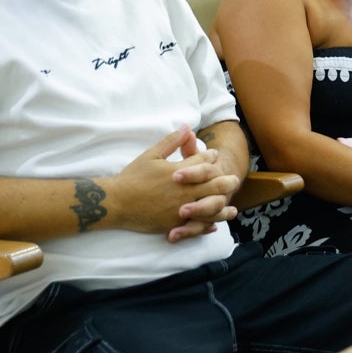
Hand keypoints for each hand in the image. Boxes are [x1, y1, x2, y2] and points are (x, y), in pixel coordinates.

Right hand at [113, 126, 240, 241]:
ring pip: (210, 208)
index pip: (203, 162)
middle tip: (233, 180)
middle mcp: (185, 190)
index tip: (214, 155)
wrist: (118, 202)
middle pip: (214, 185)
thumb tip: (187, 126)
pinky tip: (214, 225)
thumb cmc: (133, 177)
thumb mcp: (151, 154)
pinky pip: (196, 226)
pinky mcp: (175, 223)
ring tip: (233, 209)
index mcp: (180, 172)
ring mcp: (181, 208)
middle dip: (225, 182)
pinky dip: (207, 226)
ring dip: (223, 208)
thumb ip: (171, 142)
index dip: (210, 157)